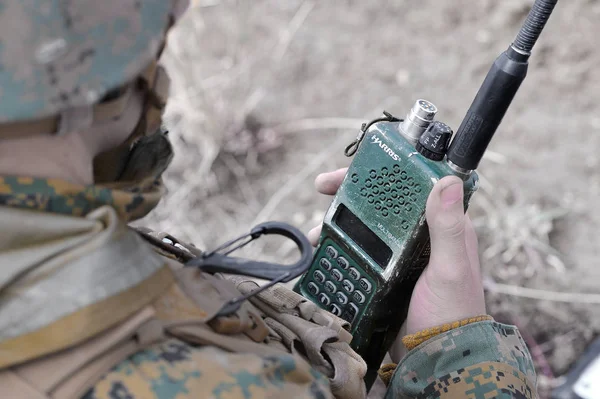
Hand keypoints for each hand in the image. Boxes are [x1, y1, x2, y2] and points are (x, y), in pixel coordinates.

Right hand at [309, 168, 484, 343]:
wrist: (436, 358)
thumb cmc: (452, 314)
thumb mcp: (449, 269)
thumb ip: (447, 227)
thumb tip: (445, 180)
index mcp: (443, 226)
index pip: (412, 186)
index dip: (382, 173)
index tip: (353, 170)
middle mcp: (422, 236)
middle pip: (382, 202)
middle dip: (350, 193)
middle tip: (321, 187)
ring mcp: (401, 255)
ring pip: (366, 226)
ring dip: (339, 223)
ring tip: (318, 231)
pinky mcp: (386, 273)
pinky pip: (360, 250)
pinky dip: (340, 246)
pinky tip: (324, 251)